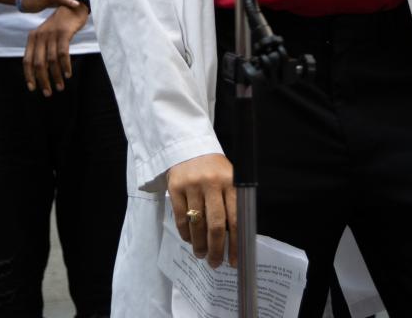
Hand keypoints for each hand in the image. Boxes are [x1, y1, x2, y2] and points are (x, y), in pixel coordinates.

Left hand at [23, 4, 87, 95]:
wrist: (72, 6)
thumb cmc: (60, 26)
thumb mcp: (46, 37)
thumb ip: (42, 52)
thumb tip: (40, 74)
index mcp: (32, 38)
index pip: (27, 61)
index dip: (29, 76)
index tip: (33, 89)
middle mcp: (39, 36)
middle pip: (38, 63)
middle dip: (43, 80)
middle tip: (48, 93)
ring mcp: (51, 34)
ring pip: (51, 60)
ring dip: (56, 76)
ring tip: (60, 86)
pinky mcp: (63, 33)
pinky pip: (63, 53)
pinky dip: (65, 66)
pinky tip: (68, 74)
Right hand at [168, 154, 236, 268]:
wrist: (189, 148)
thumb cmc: (214, 169)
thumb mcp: (229, 179)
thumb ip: (232, 203)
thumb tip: (234, 239)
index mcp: (231, 182)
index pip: (235, 219)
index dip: (235, 243)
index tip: (234, 260)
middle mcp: (212, 183)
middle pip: (216, 225)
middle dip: (216, 249)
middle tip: (214, 263)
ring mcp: (192, 185)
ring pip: (197, 224)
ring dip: (199, 245)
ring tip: (201, 254)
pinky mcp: (175, 187)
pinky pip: (181, 218)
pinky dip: (186, 234)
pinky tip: (189, 240)